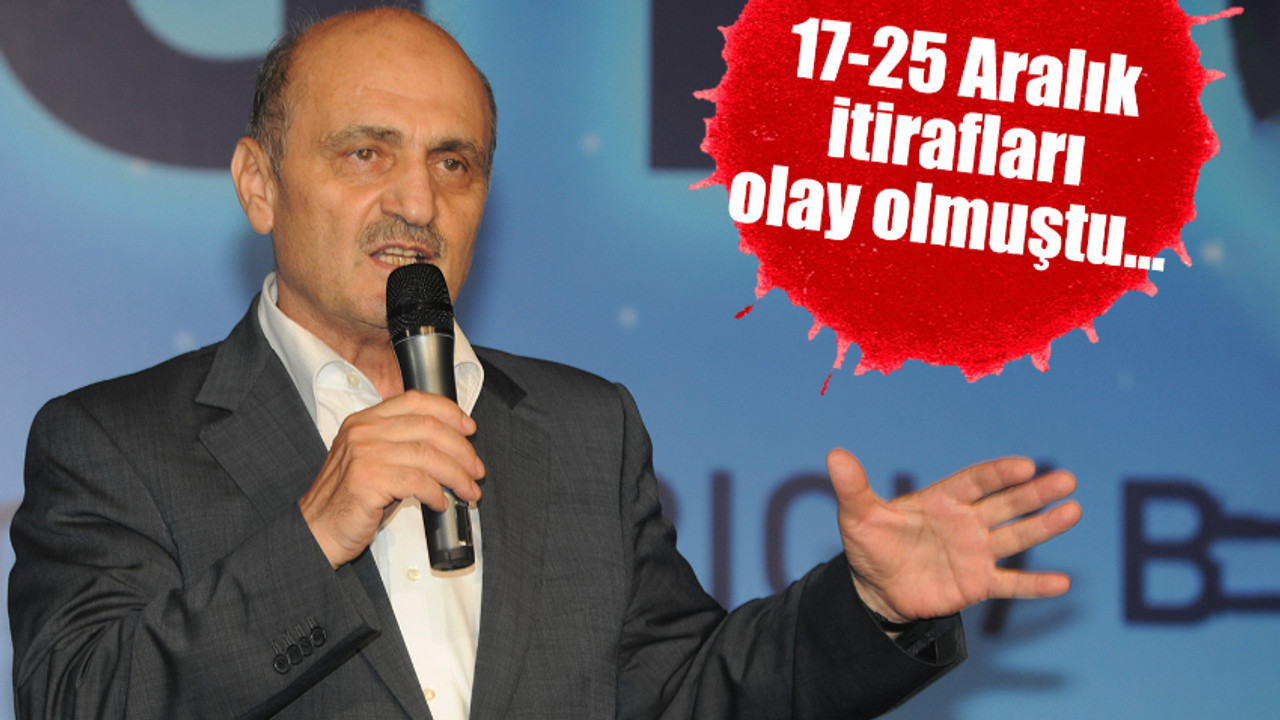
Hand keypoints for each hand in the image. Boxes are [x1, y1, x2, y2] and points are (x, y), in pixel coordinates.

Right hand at [299, 390, 484, 567]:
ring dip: (457, 475)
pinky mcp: (368, 480)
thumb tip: (451, 448)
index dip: (449, 412)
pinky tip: (441, 503)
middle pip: (429, 427)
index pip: (415, 400)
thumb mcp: (373, 460)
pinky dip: (437, 493)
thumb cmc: (350, 499)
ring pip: (428, 455)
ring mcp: (364, 454)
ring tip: (468, 490)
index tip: (469, 428)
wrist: (316, 530)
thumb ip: (402, 445)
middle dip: (462, 449)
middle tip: (476, 469)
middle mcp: (363, 431)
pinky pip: (417, 481)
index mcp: (365, 420)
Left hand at [828, 449, 1080, 622]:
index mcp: (942, 499)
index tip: (1024, 465)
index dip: (999, 473)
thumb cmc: (870, 544)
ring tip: (1075, 511)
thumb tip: (834, 454)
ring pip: (1016, 536)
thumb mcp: (858, 516)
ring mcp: (975, 552)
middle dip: (1035, 492)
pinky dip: (1034, 584)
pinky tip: (1062, 582)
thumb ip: (854, 487)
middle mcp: (966, 521)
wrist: (876, 589)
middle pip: (1006, 503)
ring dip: (1045, 526)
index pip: (975, 481)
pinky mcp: (977, 583)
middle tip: (1067, 479)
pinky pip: (1010, 584)